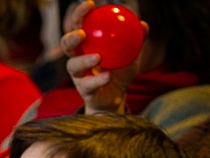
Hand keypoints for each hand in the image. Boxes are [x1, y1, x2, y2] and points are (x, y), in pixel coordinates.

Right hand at [61, 0, 147, 114]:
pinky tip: (108, 76)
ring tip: (98, 58)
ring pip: (73, 66)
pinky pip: (88, 85)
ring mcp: (78, 76)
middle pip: (66, 44)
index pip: (79, 25)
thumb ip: (136, 39)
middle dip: (71, 37)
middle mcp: (77, 58)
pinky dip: (99, 80)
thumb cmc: (120, 71)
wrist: (116, 97)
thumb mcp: (130, 53)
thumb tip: (143, 24)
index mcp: (86, 45)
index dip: (81, 14)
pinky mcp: (83, 91)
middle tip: (82, 33)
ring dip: (83, 60)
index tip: (90, 5)